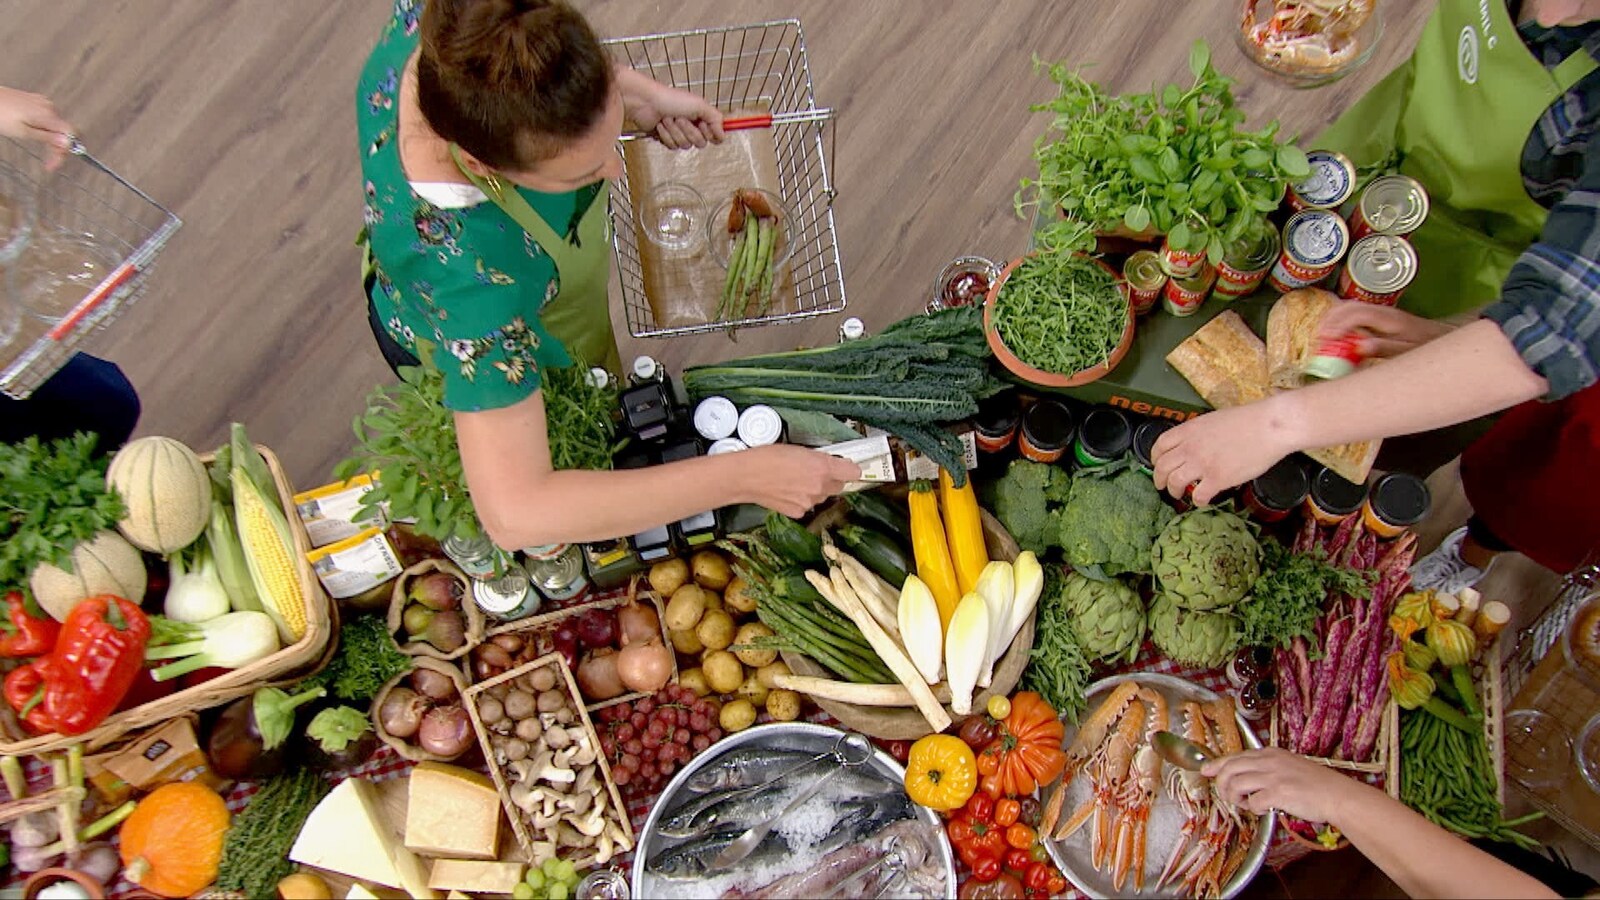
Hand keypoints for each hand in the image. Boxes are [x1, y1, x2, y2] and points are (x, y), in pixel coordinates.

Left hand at [0, 87, 74, 170]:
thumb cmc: (0, 115)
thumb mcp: (23, 132)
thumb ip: (47, 137)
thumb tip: (68, 142)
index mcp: (47, 115)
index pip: (70, 134)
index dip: (67, 150)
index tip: (57, 162)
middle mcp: (49, 107)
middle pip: (63, 131)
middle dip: (57, 148)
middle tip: (49, 163)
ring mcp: (42, 103)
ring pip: (56, 125)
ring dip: (51, 139)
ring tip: (40, 148)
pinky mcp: (36, 101)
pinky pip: (48, 118)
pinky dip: (45, 129)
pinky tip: (36, 133)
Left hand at [624, 76, 724, 148]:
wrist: (646, 103)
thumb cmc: (669, 99)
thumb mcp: (699, 104)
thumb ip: (716, 118)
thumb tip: (723, 133)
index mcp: (701, 116)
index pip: (715, 135)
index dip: (711, 133)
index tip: (704, 125)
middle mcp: (692, 125)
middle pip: (700, 143)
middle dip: (689, 131)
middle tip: (681, 118)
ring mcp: (679, 133)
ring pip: (685, 145)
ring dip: (675, 131)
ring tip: (669, 119)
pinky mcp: (667, 139)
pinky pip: (672, 146)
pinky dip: (666, 135)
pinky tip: (661, 125)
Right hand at [744, 445, 860, 516]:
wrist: (746, 477)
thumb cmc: (768, 457)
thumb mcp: (799, 449)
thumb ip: (820, 458)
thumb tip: (832, 464)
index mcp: (823, 467)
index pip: (853, 472)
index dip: (850, 469)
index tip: (846, 467)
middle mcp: (820, 487)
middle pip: (839, 486)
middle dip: (831, 479)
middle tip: (814, 471)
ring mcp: (809, 502)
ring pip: (822, 496)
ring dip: (815, 490)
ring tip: (795, 480)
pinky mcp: (798, 512)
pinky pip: (808, 505)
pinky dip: (801, 499)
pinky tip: (787, 491)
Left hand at [1152, 401, 1295, 505]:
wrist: (1269, 427)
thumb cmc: (1248, 420)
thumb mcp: (1214, 419)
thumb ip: (1199, 432)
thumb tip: (1194, 443)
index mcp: (1190, 430)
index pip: (1160, 445)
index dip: (1155, 457)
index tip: (1157, 464)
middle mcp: (1191, 447)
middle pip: (1162, 466)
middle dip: (1159, 479)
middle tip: (1162, 486)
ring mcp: (1202, 463)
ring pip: (1175, 482)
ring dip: (1174, 491)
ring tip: (1179, 494)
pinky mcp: (1218, 478)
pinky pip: (1198, 495)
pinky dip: (1197, 500)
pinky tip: (1202, 500)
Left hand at [1203, 747, 1362, 824]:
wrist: (1337, 794)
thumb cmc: (1316, 784)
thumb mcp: (1289, 766)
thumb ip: (1268, 768)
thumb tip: (1246, 778)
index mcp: (1270, 753)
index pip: (1235, 756)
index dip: (1217, 764)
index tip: (1206, 770)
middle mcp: (1269, 761)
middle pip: (1230, 768)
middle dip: (1222, 784)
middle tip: (1228, 796)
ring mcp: (1273, 776)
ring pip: (1235, 784)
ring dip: (1235, 798)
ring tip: (1244, 804)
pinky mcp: (1278, 793)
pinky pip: (1252, 802)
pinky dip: (1252, 808)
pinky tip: (1262, 809)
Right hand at [1319, 301, 1451, 359]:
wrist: (1440, 337)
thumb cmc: (1425, 346)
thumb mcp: (1407, 351)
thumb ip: (1383, 348)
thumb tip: (1359, 346)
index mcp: (1389, 318)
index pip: (1357, 313)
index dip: (1338, 324)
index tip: (1325, 338)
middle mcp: (1382, 311)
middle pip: (1349, 306)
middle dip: (1329, 320)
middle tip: (1318, 338)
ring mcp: (1379, 312)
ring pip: (1349, 307)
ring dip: (1332, 319)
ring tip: (1322, 335)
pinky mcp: (1377, 317)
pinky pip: (1353, 313)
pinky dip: (1339, 320)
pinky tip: (1334, 333)